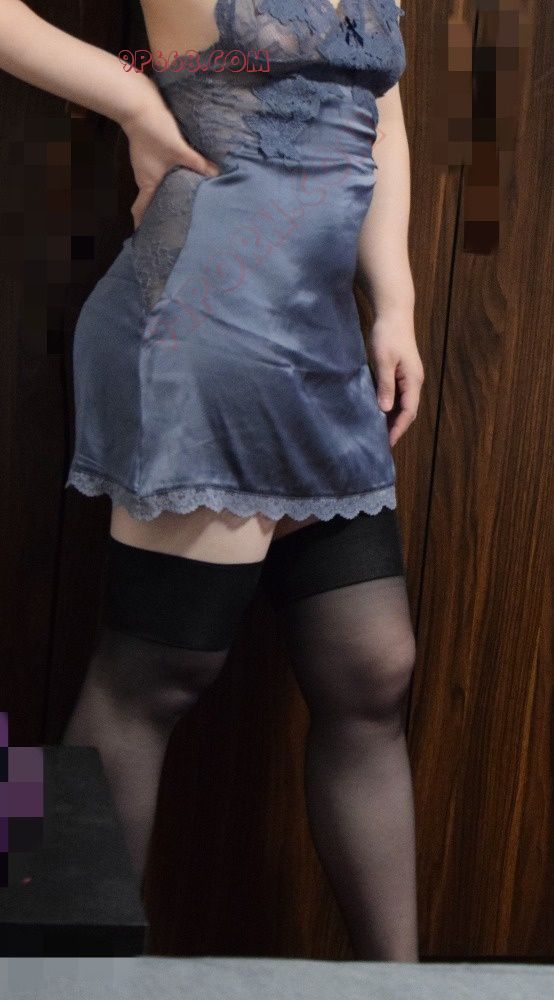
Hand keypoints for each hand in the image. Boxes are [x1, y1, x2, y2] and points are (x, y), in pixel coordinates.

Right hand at [120, 86, 220, 229]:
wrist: (138, 104)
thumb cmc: (154, 131)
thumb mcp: (179, 150)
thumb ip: (198, 163)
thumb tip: (217, 174)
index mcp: (147, 182)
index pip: (141, 208)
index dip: (141, 223)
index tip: (144, 235)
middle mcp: (143, 176)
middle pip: (151, 199)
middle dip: (160, 211)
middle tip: (173, 223)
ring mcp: (145, 164)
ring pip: (155, 185)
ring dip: (165, 194)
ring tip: (181, 203)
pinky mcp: (149, 153)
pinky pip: (158, 172)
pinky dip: (167, 179)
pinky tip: (180, 178)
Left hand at [367, 308, 423, 447]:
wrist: (394, 313)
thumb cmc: (388, 335)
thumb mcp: (384, 361)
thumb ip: (385, 385)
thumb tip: (385, 410)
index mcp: (413, 380)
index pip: (408, 412)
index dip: (398, 428)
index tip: (387, 443)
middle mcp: (414, 382)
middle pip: (408, 411)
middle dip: (396, 428)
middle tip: (380, 443)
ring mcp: (409, 378)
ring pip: (403, 405)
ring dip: (393, 419)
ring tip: (379, 433)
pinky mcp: (402, 373)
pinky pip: (398, 396)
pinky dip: (390, 408)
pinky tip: (379, 413)